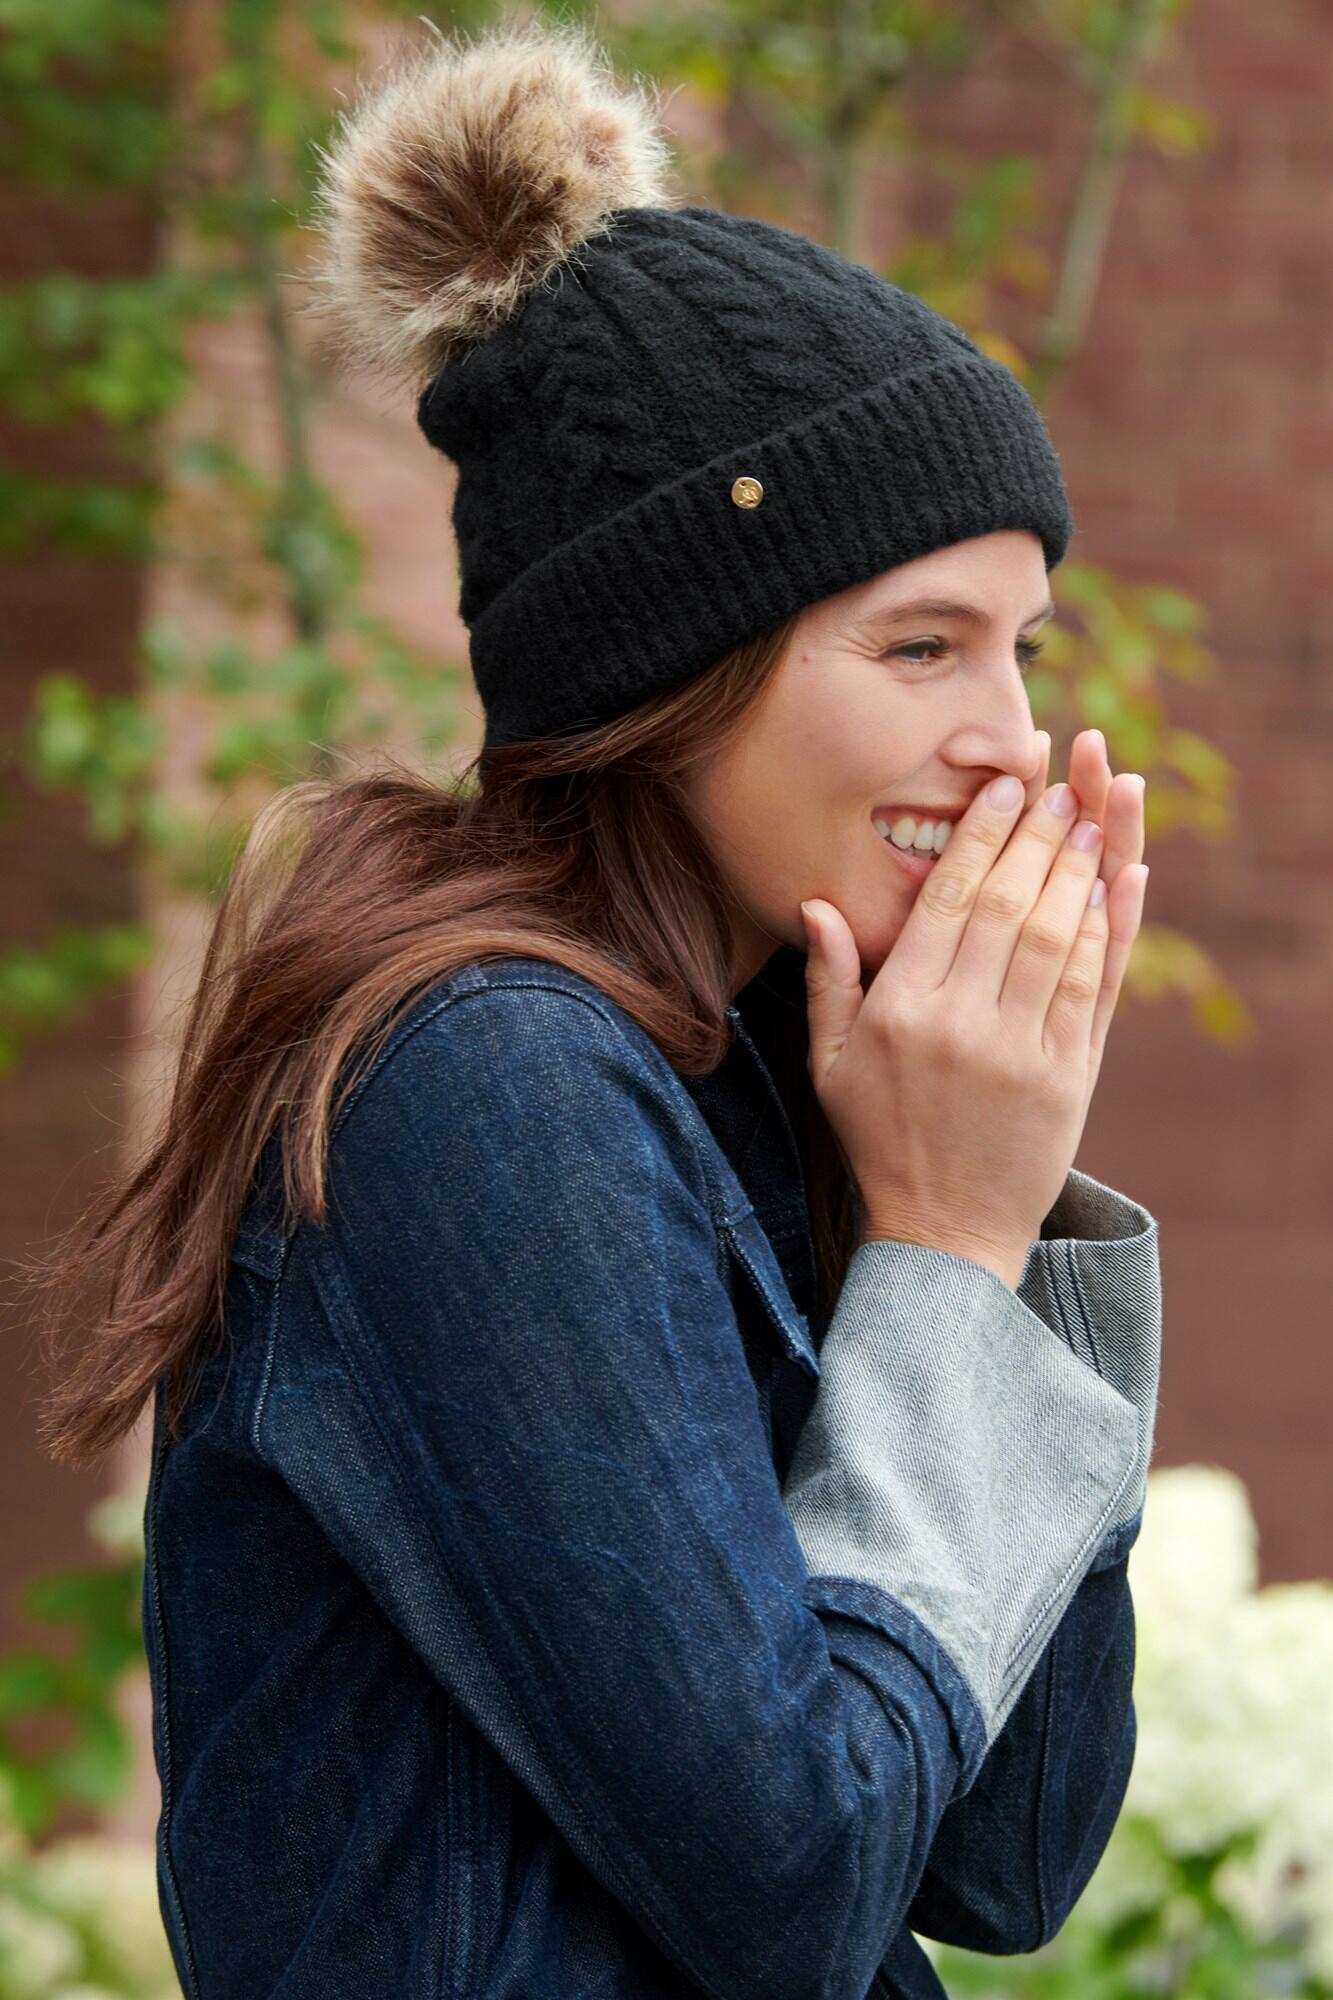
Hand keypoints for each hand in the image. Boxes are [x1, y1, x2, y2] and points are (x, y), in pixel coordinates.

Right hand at [801, 730, 1149, 1280]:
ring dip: (1078, 868)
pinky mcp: (1068, 1078)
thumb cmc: (880, 1140)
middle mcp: (960, 1025)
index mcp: (900, 1012)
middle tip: (1060, 784)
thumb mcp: (830, 1065)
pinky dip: (1110, 928)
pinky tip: (1121, 881)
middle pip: (1005, 905)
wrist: (945, 1234)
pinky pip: (1093, 987)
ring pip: (1053, 936)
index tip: (1004, 790)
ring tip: (1092, 813)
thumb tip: (817, 903)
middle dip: (1037, 836)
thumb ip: (828, 982)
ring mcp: (1019, 1051)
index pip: (944, 903)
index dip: (979, 839)